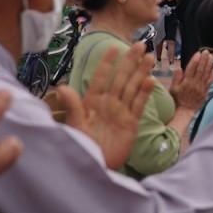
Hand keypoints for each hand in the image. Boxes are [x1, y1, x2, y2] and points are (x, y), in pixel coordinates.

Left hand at [53, 43, 154, 169]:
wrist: (95, 167)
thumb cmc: (81, 146)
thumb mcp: (76, 126)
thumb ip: (73, 106)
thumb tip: (62, 87)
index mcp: (93, 102)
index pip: (101, 78)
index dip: (107, 63)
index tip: (114, 48)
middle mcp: (108, 103)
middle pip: (121, 78)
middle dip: (130, 62)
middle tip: (139, 45)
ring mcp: (121, 112)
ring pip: (133, 87)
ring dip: (141, 72)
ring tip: (149, 57)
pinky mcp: (131, 122)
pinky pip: (139, 104)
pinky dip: (145, 92)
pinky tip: (150, 80)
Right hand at [169, 50, 212, 110]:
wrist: (184, 111)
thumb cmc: (176, 100)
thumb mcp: (173, 88)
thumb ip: (176, 78)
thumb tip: (179, 67)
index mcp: (186, 82)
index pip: (191, 68)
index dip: (195, 60)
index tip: (198, 53)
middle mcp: (194, 84)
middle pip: (200, 69)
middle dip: (204, 59)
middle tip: (206, 51)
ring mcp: (201, 87)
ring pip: (206, 74)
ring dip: (209, 65)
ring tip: (211, 57)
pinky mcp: (205, 91)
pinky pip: (210, 82)